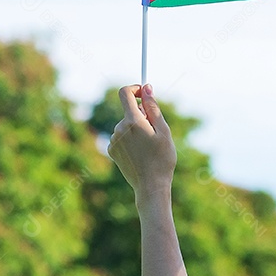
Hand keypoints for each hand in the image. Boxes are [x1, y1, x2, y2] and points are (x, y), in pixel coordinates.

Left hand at [107, 84, 176, 201]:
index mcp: (132, 122)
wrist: (151, 186)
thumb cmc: (162, 159)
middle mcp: (119, 129)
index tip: (144, 93)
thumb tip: (146, 88)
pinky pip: (121, 136)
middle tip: (155, 132)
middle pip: (129, 111)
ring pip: (126, 124)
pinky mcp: (112, 150)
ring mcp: (113, 140)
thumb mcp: (163, 131)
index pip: (125, 93)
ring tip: (149, 146)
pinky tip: (140, 153)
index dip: (135, 89)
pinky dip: (130, 138)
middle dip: (142, 115)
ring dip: (137, 128)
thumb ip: (153, 108)